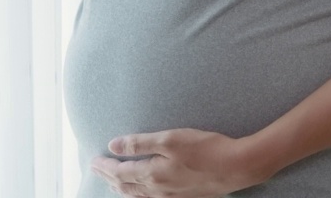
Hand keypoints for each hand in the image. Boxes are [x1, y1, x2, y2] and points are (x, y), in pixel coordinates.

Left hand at [90, 129, 269, 197]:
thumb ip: (140, 143)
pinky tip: (143, 193)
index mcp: (152, 174)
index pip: (120, 172)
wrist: (236, 167)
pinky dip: (139, 196)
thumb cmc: (205, 148)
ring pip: (138, 196)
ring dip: (122, 188)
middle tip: (97, 169)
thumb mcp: (170, 139)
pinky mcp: (183, 197)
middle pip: (126, 186)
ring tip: (113, 182)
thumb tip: (113, 146)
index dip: (105, 167)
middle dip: (109, 177)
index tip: (94, 160)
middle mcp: (158, 190)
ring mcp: (171, 196)